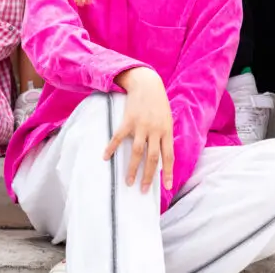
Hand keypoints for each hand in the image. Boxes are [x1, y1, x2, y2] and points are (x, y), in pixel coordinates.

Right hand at [104, 68, 173, 192]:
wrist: (147, 83)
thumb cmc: (158, 103)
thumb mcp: (166, 119)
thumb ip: (164, 136)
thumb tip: (163, 155)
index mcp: (166, 131)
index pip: (168, 156)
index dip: (168, 172)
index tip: (166, 187)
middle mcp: (155, 130)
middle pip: (152, 158)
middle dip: (147, 176)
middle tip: (142, 190)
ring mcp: (141, 126)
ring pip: (137, 152)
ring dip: (132, 168)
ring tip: (128, 181)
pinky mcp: (128, 120)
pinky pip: (119, 137)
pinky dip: (111, 148)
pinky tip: (106, 157)